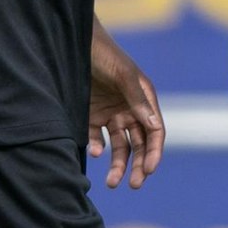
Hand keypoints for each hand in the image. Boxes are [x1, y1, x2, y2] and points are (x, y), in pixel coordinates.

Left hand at [88, 32, 164, 189]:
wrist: (72, 42)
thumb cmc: (102, 54)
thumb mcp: (122, 75)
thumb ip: (137, 99)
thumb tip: (153, 126)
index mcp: (144, 99)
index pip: (154, 132)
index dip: (154, 153)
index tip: (148, 171)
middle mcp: (130, 109)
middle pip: (139, 144)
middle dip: (139, 165)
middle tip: (134, 185)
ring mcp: (110, 113)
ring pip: (119, 147)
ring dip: (118, 165)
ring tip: (111, 182)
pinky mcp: (90, 116)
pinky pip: (96, 138)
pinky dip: (97, 148)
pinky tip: (94, 152)